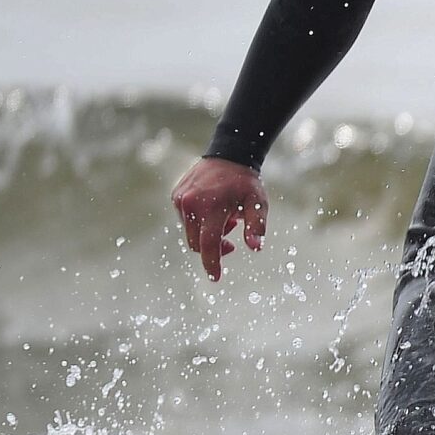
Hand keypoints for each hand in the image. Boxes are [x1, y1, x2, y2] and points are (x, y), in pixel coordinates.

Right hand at [171, 156, 267, 280]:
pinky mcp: (176, 196)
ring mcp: (180, 200)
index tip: (215, 278)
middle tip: (231, 242)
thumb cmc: (246, 183)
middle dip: (214, 248)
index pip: (208, 244)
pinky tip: (213, 210)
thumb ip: (256, 226)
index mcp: (211, 208)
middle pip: (197, 243)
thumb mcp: (258, 203)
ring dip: (206, 234)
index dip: (212, 263)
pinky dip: (198, 222)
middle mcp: (191, 204)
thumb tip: (255, 247)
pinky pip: (185, 220)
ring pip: (190, 233)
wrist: (228, 155)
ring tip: (225, 219)